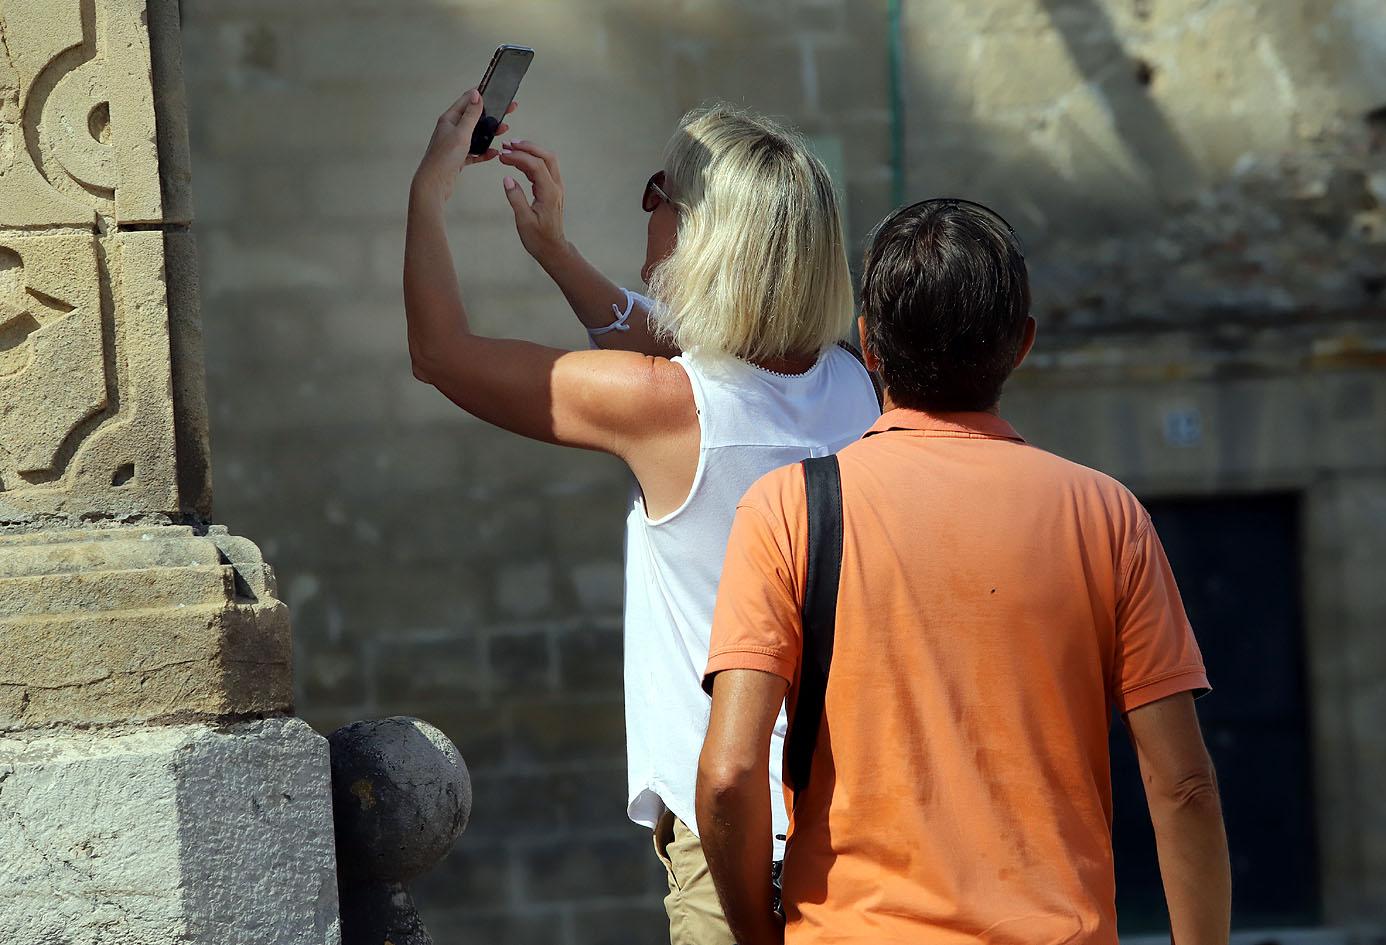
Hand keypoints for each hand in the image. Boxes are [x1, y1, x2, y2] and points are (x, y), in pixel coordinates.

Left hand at [413, 89, 516, 202]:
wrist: (434, 184)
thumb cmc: (443, 159)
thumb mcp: (461, 133)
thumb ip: (471, 114)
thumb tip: (476, 95)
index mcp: (449, 119)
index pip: (467, 100)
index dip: (481, 94)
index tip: (494, 90)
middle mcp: (451, 129)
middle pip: (474, 117)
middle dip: (490, 114)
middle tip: (506, 110)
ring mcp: (455, 143)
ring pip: (476, 134)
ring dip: (489, 133)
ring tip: (503, 130)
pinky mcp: (459, 157)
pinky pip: (475, 152)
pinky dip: (484, 152)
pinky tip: (493, 152)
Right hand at [498, 140, 567, 261]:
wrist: (552, 249)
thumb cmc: (539, 238)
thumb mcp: (524, 220)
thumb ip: (516, 198)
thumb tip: (507, 179)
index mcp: (549, 193)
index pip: (536, 165)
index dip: (519, 157)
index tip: (503, 156)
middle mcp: (555, 187)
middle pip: (546, 157)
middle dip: (528, 147)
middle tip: (509, 144)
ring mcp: (555, 188)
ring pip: (546, 161)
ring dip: (530, 152)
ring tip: (511, 150)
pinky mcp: (551, 190)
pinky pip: (543, 169)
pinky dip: (530, 162)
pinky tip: (517, 163)